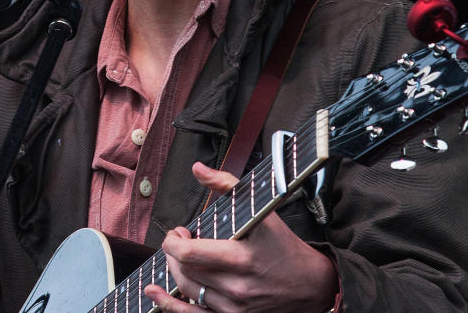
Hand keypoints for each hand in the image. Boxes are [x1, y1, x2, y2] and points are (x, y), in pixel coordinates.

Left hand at [143, 162, 337, 312]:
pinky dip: (171, 306)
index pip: (188, 253)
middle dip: (174, 252)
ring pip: (187, 290)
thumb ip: (227, 186)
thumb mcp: (261, 212)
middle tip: (180, 240)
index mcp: (240, 258)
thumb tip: (198, 169)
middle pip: (184, 270)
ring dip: (174, 272)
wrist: (313, 285)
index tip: (178, 232)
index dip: (173, 241)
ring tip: (177, 258)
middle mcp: (236, 286)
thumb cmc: (285, 246)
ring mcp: (234, 308)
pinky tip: (155, 294)